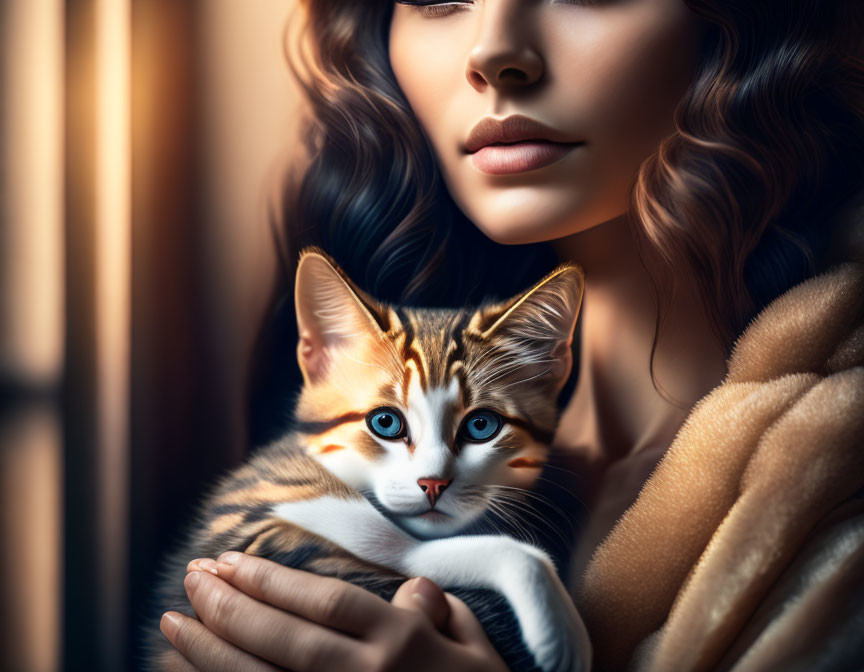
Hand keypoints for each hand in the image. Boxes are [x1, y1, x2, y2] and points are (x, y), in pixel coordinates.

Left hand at [159, 552, 509, 671]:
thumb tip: (412, 587)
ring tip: (174, 623)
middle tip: (191, 578)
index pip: (323, 601)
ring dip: (212, 652)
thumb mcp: (478, 652)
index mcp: (404, 642)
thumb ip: (442, 614)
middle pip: (284, 637)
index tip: (230, 560)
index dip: (270, 579)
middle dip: (229, 606)